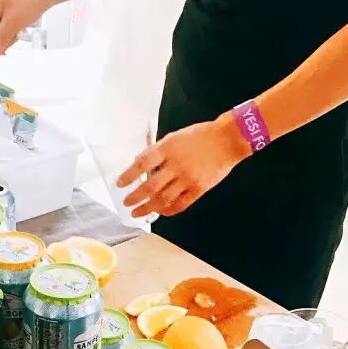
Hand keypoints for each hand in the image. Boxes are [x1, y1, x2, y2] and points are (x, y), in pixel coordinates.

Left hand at [117, 113, 251, 218]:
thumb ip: (156, 150)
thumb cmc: (200, 136)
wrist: (227, 140)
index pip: (142, 164)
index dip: (129, 175)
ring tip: (138, 212)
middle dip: (135, 197)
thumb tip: (138, 162)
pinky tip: (160, 212)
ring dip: (148, 208)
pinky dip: (168, 210)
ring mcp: (188, 179)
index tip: (120, 184)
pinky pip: (180, 204)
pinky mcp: (198, 189)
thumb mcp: (174, 137)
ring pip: (163, 199)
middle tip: (127, 203)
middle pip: (150, 186)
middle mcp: (176, 165)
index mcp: (168, 149)